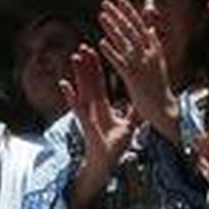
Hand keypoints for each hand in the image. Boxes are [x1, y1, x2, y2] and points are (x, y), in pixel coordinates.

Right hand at [64, 44, 134, 208]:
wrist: (107, 162)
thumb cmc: (115, 146)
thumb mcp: (129, 125)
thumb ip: (134, 113)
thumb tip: (144, 103)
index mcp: (103, 106)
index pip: (100, 83)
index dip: (98, 68)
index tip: (96, 52)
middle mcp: (93, 106)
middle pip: (90, 81)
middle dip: (87, 65)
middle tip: (84, 46)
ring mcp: (87, 112)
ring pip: (82, 88)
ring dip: (78, 73)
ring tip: (75, 56)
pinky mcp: (84, 121)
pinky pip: (76, 106)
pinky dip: (69, 95)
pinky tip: (64, 84)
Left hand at [98, 0, 174, 134]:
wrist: (164, 108)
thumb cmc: (158, 87)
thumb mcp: (157, 62)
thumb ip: (152, 45)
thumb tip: (150, 29)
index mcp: (154, 49)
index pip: (141, 26)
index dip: (130, 12)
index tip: (121, 0)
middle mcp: (149, 54)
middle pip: (131, 29)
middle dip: (118, 14)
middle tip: (106, 3)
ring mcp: (142, 65)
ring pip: (125, 42)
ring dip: (112, 27)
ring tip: (101, 16)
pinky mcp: (134, 77)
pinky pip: (120, 61)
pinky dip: (111, 51)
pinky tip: (100, 43)